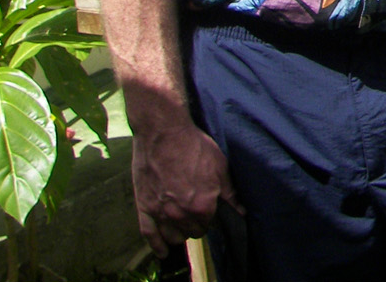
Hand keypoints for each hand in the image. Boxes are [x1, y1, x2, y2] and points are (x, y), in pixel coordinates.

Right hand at [130, 119, 240, 257]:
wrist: (163, 133)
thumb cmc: (194, 146)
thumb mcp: (219, 167)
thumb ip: (229, 193)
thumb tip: (241, 210)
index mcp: (203, 205)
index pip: (210, 224)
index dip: (210, 217)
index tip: (209, 210)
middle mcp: (181, 214)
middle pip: (192, 232)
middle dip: (196, 226)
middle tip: (196, 215)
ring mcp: (161, 213)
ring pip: (173, 237)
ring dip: (179, 234)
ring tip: (182, 227)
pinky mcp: (144, 208)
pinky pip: (149, 235)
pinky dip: (156, 246)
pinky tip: (163, 251)